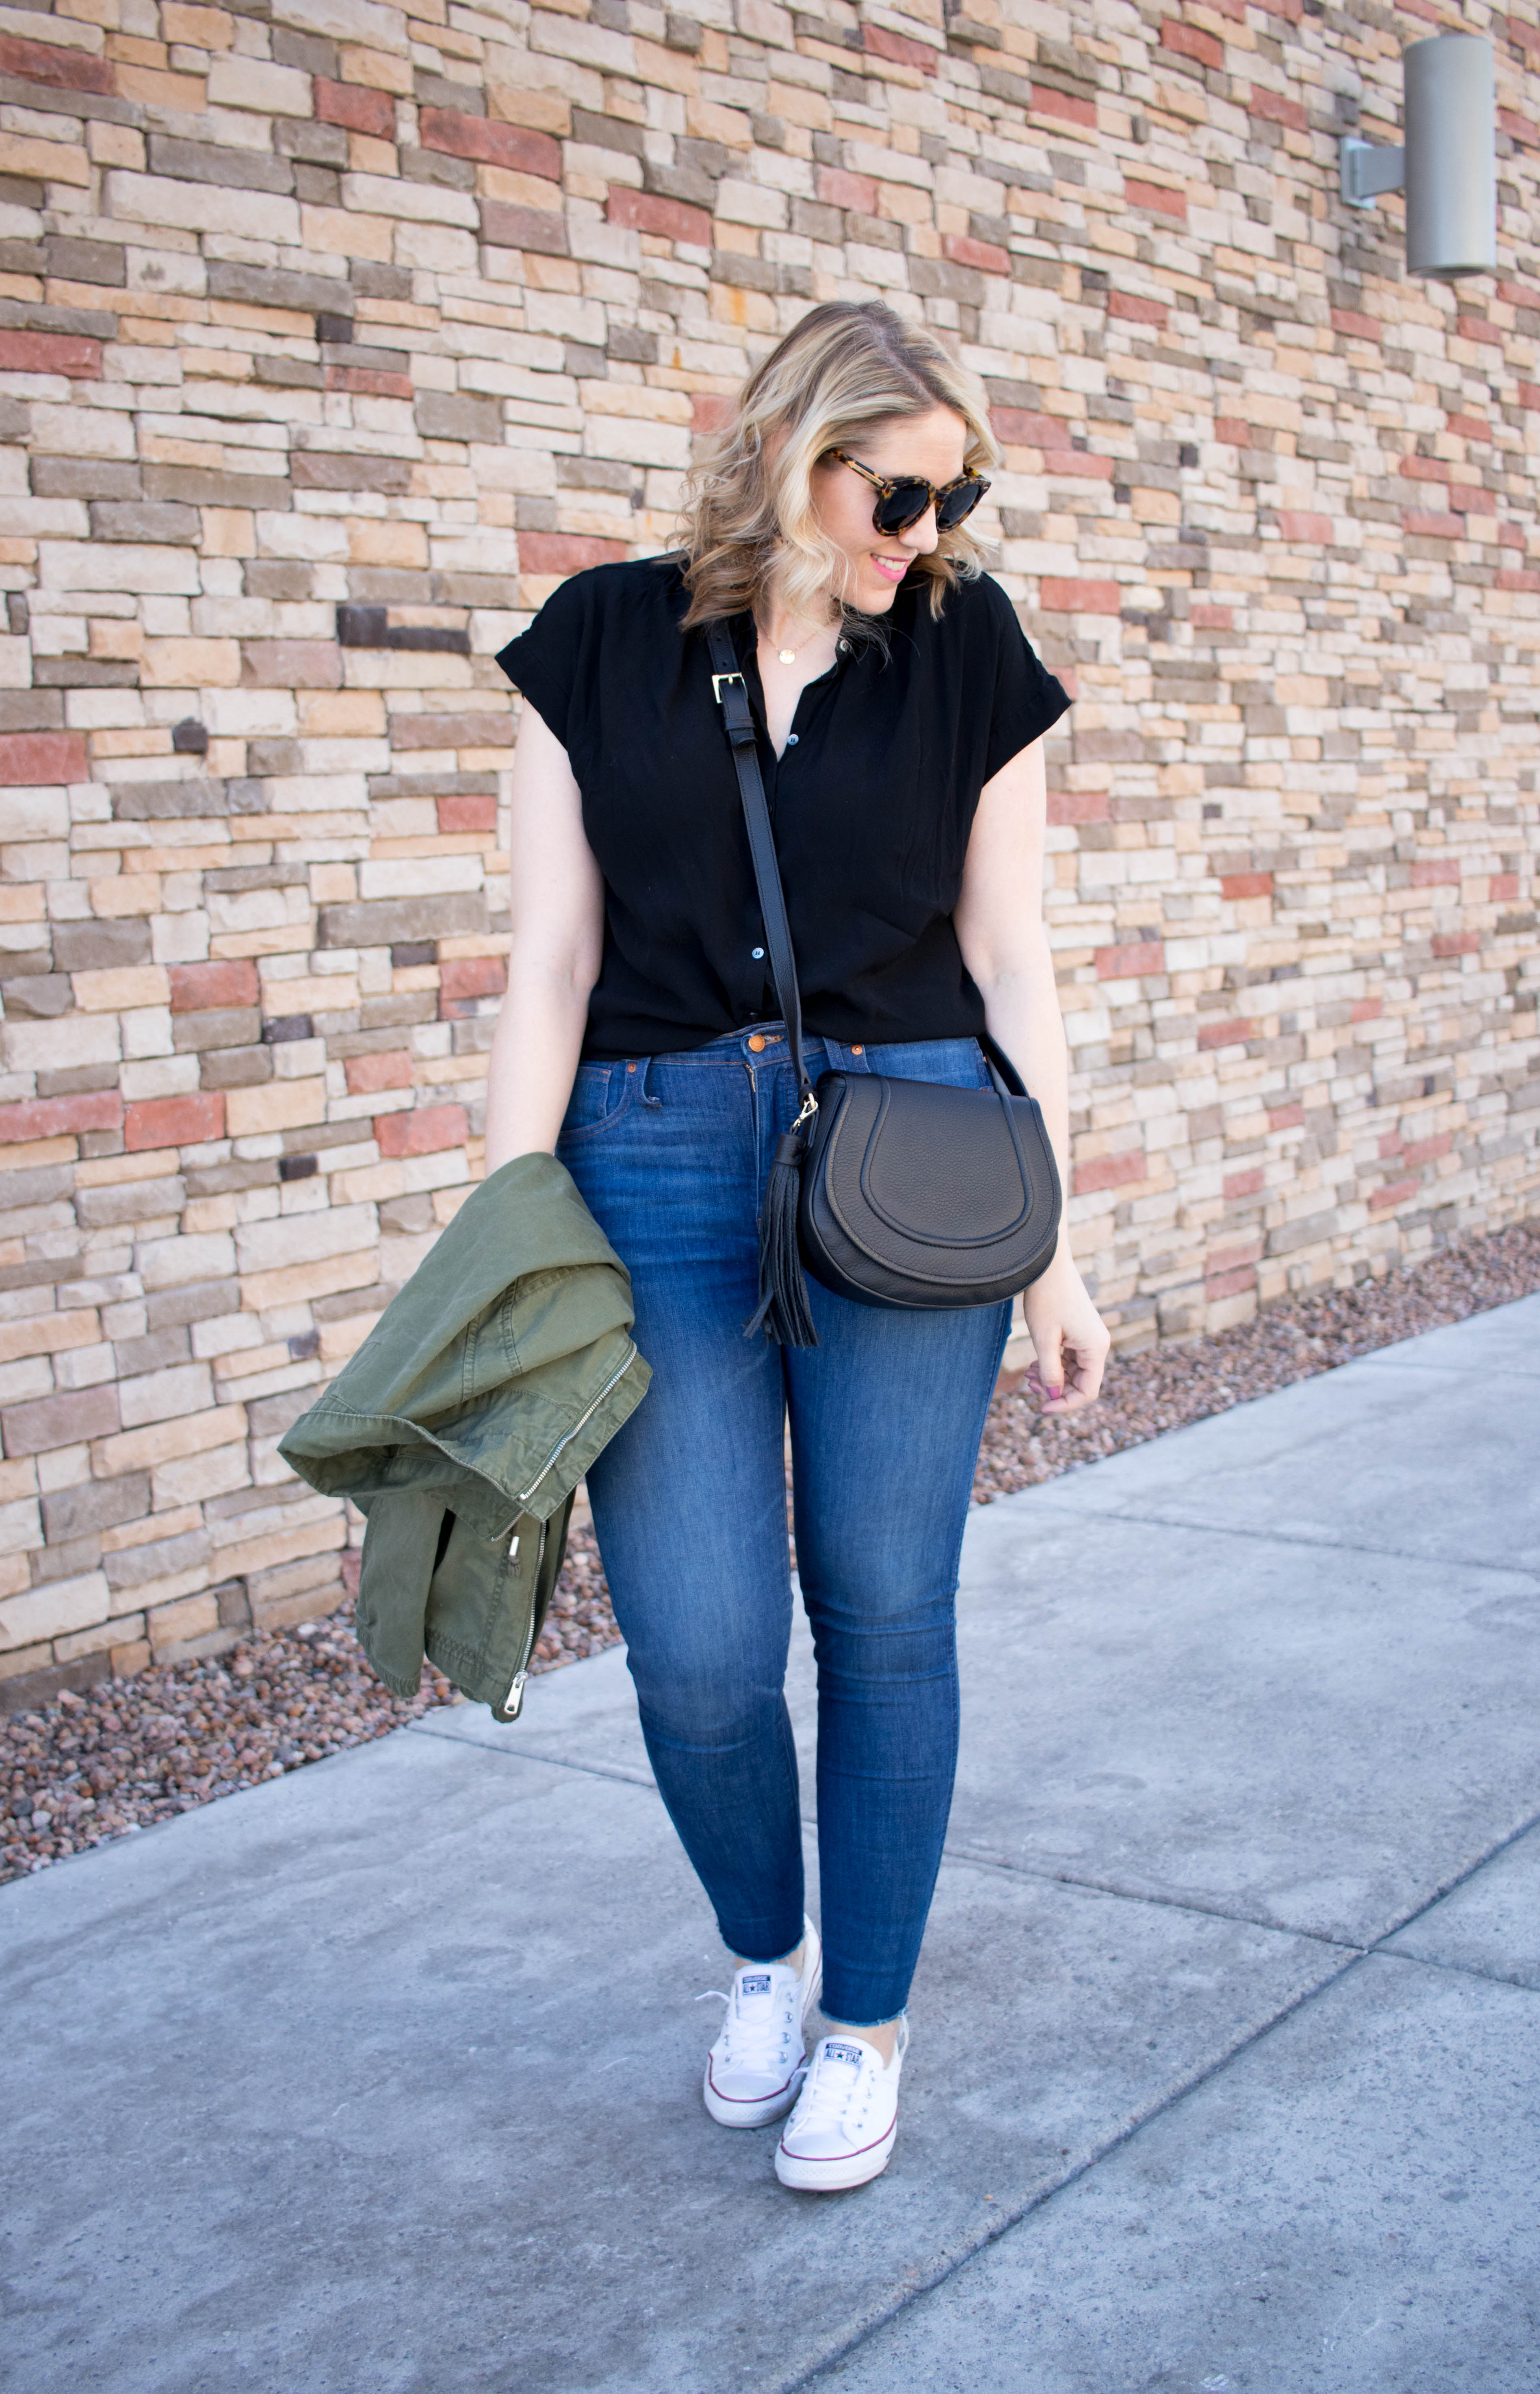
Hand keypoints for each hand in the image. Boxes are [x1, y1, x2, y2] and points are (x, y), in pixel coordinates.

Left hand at [1021, 1247, 1109, 1418]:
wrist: (1048, 1264)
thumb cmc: (1046, 1298)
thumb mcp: (1044, 1340)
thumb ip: (1050, 1371)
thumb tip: (1054, 1396)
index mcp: (1095, 1348)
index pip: (1088, 1391)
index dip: (1065, 1404)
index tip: (1042, 1408)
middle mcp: (1098, 1344)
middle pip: (1082, 1383)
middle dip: (1056, 1390)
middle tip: (1029, 1384)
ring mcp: (1090, 1337)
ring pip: (1074, 1371)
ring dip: (1052, 1377)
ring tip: (1027, 1374)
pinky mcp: (1080, 1331)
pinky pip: (1070, 1358)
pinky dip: (1053, 1364)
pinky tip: (1034, 1364)